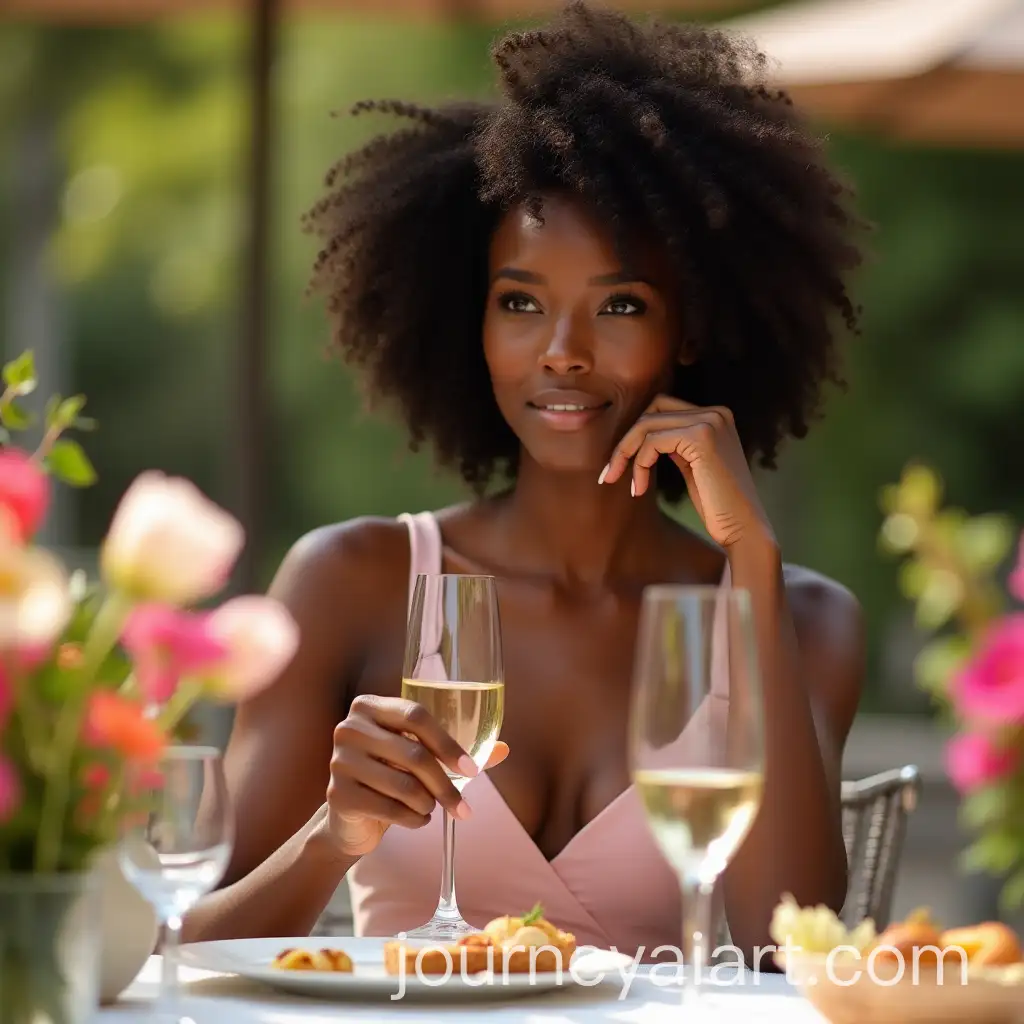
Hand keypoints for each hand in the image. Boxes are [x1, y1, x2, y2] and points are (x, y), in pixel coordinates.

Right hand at [326, 694, 509, 857]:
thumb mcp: (419, 758)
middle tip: (464, 809)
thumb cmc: (391, 776)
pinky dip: (414, 820)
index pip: (416, 715)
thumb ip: (457, 751)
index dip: (448, 744)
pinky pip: (389, 809)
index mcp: (370, 706)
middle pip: (413, 754)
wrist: (350, 817)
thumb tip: (504, 749)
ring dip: (429, 804)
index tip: (473, 772)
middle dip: (446, 786)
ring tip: (432, 808)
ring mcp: (339, 761)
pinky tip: (418, 820)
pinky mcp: (337, 795)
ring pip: (404, 785)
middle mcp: (350, 728)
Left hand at [601, 394, 774, 549]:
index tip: (619, 464)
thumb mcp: (692, 465)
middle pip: (651, 412)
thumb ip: (674, 443)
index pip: (660, 408)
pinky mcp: (702, 438)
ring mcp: (710, 422)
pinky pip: (652, 442)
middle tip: (610, 474)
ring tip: (625, 483)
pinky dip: (639, 464)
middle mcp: (715, 413)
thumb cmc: (717, 504)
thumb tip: (638, 434)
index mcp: (715, 416)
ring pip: (647, 425)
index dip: (636, 434)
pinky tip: (640, 488)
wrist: (743, 528)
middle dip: (625, 442)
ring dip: (627, 455)